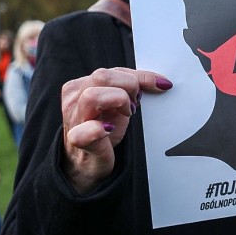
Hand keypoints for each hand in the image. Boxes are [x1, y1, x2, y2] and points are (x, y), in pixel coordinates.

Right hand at [61, 67, 171, 194]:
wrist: (87, 164)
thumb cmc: (103, 131)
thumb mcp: (118, 104)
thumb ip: (133, 87)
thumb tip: (160, 82)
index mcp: (82, 86)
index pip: (114, 71)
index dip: (139, 77)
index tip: (158, 85)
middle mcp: (75, 99)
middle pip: (101, 76)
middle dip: (129, 86)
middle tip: (136, 104)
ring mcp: (75, 120)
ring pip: (92, 96)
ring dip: (118, 102)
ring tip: (127, 114)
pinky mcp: (78, 142)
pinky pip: (82, 133)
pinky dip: (97, 130)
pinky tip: (108, 130)